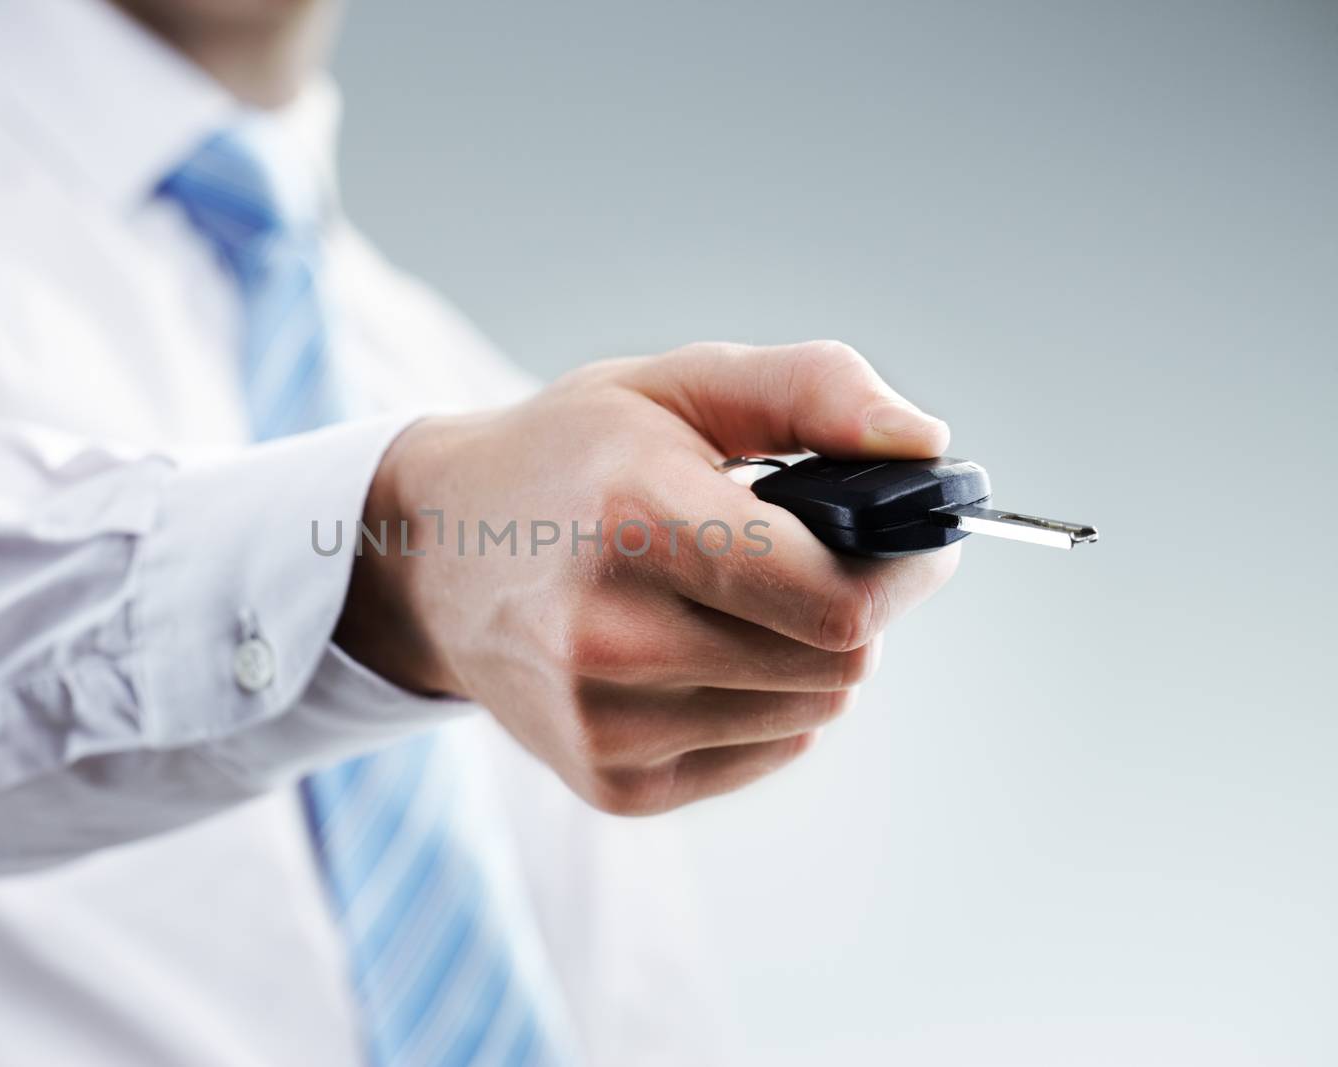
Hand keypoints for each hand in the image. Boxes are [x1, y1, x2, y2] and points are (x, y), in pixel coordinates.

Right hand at [337, 341, 960, 814]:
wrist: (435, 556)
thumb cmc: (569, 458)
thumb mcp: (678, 384)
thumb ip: (813, 389)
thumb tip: (927, 444)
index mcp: (635, 521)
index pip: (835, 599)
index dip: (903, 570)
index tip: (913, 541)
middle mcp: (610, 639)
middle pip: (838, 665)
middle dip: (850, 604)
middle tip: (803, 555)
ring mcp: (605, 724)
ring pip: (811, 710)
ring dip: (806, 651)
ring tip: (736, 597)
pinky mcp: (609, 783)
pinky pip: (767, 751)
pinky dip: (766, 699)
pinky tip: (704, 647)